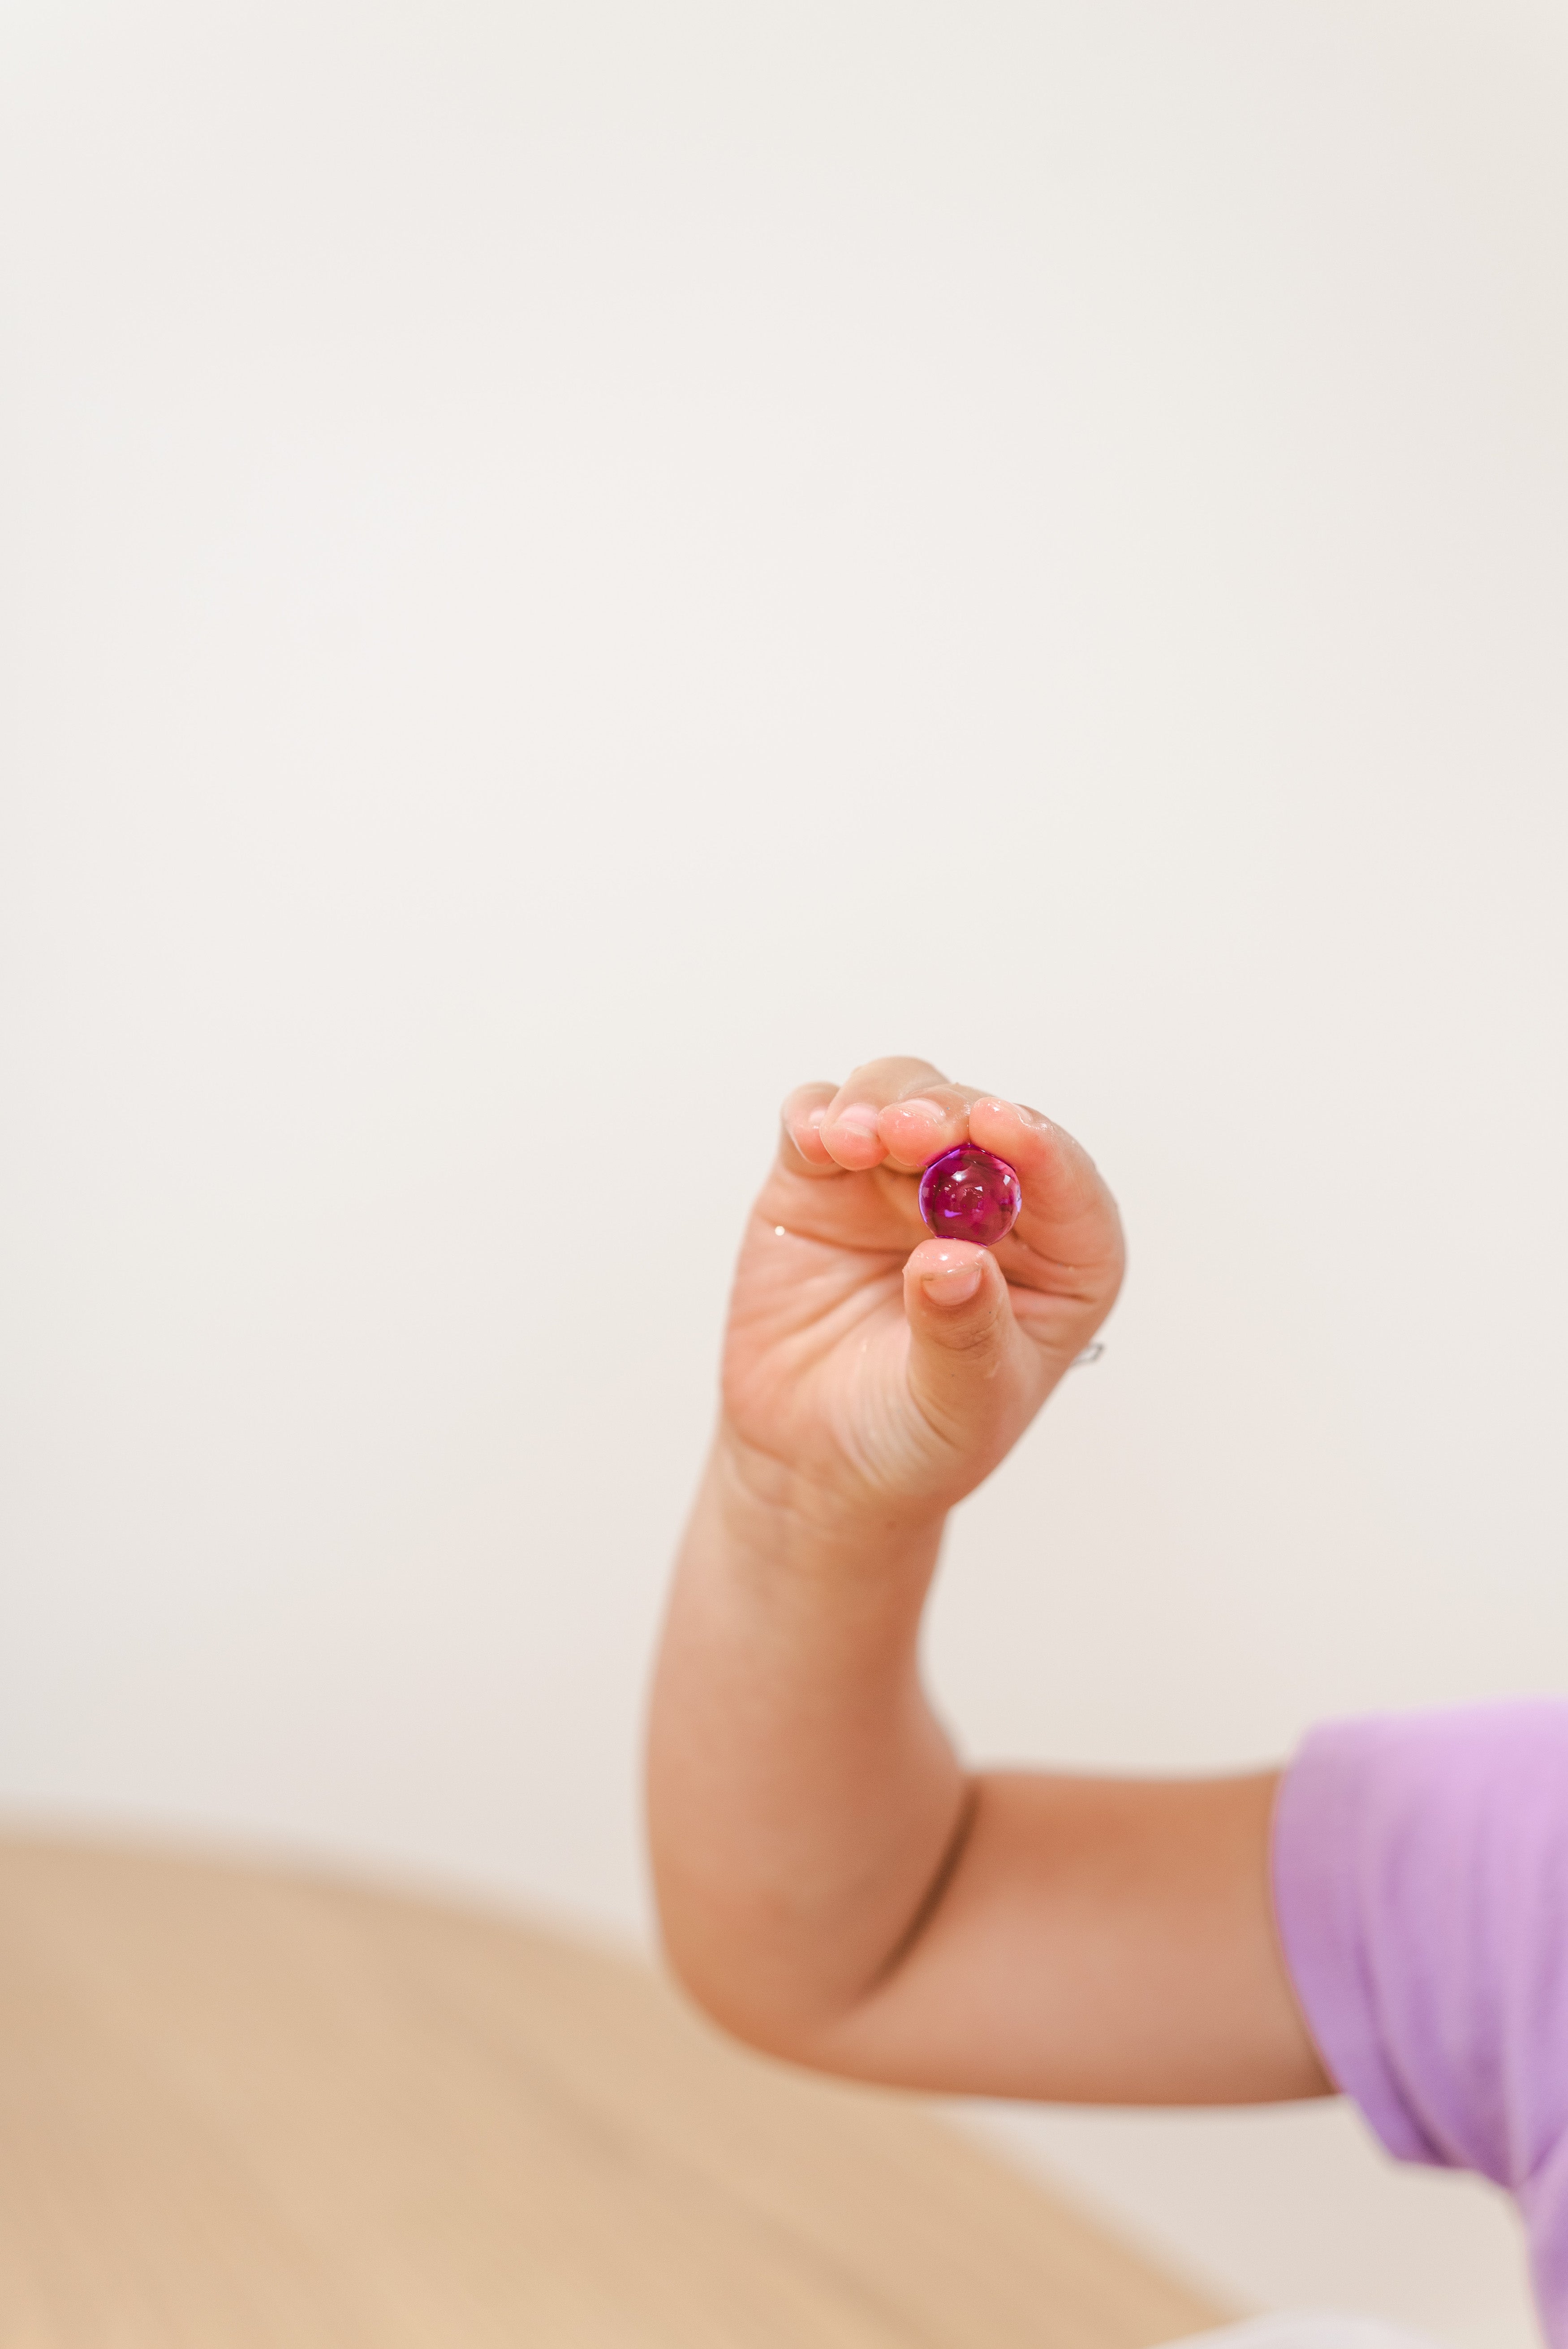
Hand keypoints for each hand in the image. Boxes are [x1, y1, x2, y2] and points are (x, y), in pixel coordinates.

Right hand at [720, 1055, 1124, 1531]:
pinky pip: (820, 1120)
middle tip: (912, 1132)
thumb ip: (962, 1334)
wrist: (812, 1463)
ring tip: (856, 1141)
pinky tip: (817, 1139)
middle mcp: (986, 1205)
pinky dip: (816, 1115)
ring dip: (882, 1102)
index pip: (1066, 1183)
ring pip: (902, 1095)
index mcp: (1057, 1259)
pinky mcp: (823, 1182)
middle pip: (977, 1120)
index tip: (1000, 1127)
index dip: (1038, 1147)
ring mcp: (899, 1185)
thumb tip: (953, 1262)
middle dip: (947, 1113)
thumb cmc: (916, 1438)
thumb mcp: (958, 1406)